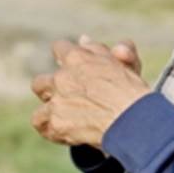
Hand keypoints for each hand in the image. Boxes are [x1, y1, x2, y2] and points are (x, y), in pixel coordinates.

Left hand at [30, 34, 151, 148]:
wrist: (135, 121)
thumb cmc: (134, 92)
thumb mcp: (125, 64)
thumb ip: (102, 50)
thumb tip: (83, 39)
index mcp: (77, 58)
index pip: (59, 49)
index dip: (65, 59)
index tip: (73, 68)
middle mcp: (63, 77)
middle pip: (41, 81)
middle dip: (52, 89)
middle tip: (69, 98)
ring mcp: (57, 101)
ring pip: (39, 102)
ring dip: (48, 107)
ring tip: (65, 116)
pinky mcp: (57, 123)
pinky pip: (41, 124)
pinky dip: (50, 129)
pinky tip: (64, 133)